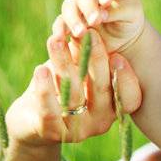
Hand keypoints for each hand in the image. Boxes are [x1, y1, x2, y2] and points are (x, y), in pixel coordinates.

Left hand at [32, 26, 142, 143]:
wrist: (29, 119)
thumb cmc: (60, 88)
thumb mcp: (78, 71)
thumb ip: (88, 56)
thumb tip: (92, 27)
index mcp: (112, 108)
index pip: (131, 99)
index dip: (126, 80)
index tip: (118, 56)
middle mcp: (100, 122)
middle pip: (101, 91)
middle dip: (96, 60)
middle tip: (88, 34)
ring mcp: (77, 130)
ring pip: (73, 95)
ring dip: (64, 64)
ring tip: (55, 40)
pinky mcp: (51, 133)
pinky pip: (50, 111)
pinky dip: (45, 89)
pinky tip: (40, 69)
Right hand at [52, 0, 146, 56]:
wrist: (120, 37)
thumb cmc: (129, 20)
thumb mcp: (132, 14)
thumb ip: (119, 11)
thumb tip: (101, 14)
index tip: (107, 2)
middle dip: (89, 8)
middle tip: (95, 21)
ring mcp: (77, 4)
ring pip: (69, 7)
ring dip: (74, 19)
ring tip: (81, 33)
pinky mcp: (69, 21)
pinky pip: (60, 23)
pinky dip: (59, 30)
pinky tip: (61, 38)